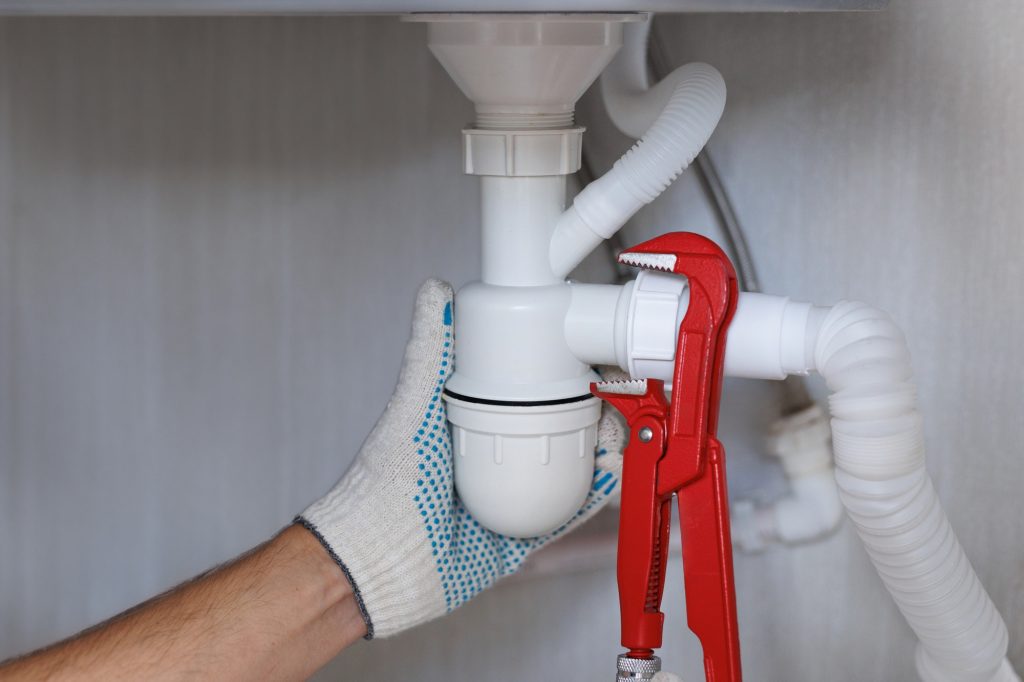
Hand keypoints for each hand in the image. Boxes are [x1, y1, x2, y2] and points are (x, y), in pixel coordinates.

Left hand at [298, 279, 625, 637]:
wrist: (379, 566)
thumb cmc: (384, 490)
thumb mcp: (414, 410)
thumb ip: (428, 354)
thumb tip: (435, 292)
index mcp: (466, 423)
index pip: (522, 387)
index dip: (558, 370)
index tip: (584, 353)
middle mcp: (489, 457)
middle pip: (554, 424)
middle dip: (590, 408)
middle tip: (610, 395)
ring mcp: (507, 497)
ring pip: (567, 467)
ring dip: (599, 448)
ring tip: (615, 430)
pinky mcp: (519, 537)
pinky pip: (565, 513)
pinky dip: (592, 493)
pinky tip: (609, 472)